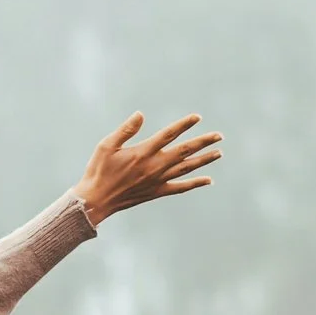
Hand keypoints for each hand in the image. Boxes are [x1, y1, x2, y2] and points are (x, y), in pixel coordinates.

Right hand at [76, 112, 220, 223]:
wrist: (96, 200)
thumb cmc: (98, 170)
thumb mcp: (106, 146)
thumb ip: (125, 130)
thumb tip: (140, 114)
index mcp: (142, 153)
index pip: (168, 134)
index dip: (184, 125)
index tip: (197, 117)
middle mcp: (154, 167)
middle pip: (185, 151)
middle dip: (203, 142)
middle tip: (219, 136)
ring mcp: (157, 181)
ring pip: (186, 169)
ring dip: (204, 160)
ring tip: (218, 153)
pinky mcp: (156, 192)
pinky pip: (180, 188)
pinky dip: (195, 183)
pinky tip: (208, 180)